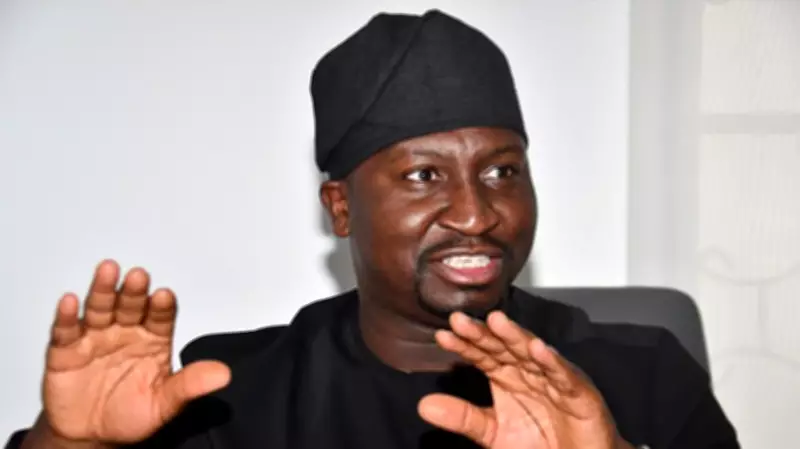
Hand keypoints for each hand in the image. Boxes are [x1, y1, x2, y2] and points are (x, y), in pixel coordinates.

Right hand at [39, 260, 229, 443]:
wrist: (91, 435)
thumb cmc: (131, 414)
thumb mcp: (165, 404)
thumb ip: (189, 386)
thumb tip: (222, 375)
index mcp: (153, 339)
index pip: (161, 316)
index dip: (162, 306)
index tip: (165, 296)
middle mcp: (126, 331)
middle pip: (131, 305)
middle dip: (135, 291)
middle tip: (139, 276)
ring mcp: (96, 338)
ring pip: (101, 309)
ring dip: (104, 290)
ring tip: (109, 272)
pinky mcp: (65, 351)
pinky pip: (66, 331)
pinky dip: (67, 316)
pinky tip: (71, 301)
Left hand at [418, 310, 629, 448]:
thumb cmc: (539, 443)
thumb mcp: (493, 434)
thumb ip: (463, 418)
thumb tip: (424, 405)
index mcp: (507, 377)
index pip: (482, 355)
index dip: (464, 345)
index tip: (442, 336)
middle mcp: (529, 372)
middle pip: (503, 348)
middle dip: (483, 333)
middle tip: (460, 320)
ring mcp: (555, 380)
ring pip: (533, 354)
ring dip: (515, 337)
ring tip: (496, 322)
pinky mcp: (582, 394)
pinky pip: (565, 377)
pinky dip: (553, 363)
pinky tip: (538, 349)